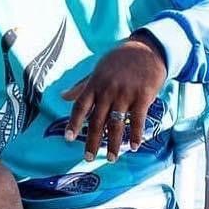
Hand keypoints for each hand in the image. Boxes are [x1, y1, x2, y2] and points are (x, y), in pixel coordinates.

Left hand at [60, 36, 167, 161]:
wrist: (146, 49)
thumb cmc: (119, 61)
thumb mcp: (97, 70)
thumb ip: (81, 86)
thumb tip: (62, 97)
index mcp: (95, 84)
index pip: (80, 106)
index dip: (74, 123)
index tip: (69, 138)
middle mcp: (107, 90)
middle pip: (97, 120)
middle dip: (92, 141)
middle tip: (88, 158)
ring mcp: (125, 93)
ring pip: (116, 123)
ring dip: (113, 144)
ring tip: (111, 158)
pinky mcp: (143, 96)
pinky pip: (138, 119)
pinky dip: (136, 134)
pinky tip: (133, 147)